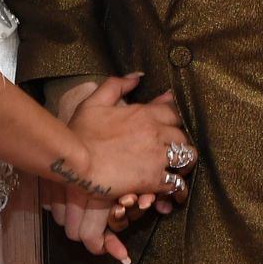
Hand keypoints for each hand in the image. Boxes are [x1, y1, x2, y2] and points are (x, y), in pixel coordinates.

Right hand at [46, 75, 193, 263]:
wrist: (75, 161)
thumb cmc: (80, 132)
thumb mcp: (94, 102)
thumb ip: (116, 85)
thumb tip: (137, 76)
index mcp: (144, 114)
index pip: (174, 111)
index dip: (174, 119)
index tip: (169, 125)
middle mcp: (156, 134)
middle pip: (184, 135)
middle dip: (179, 142)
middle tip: (171, 150)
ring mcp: (157, 158)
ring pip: (187, 158)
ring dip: (183, 162)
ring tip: (176, 168)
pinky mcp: (153, 180)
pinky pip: (176, 182)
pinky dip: (174, 185)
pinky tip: (167, 187)